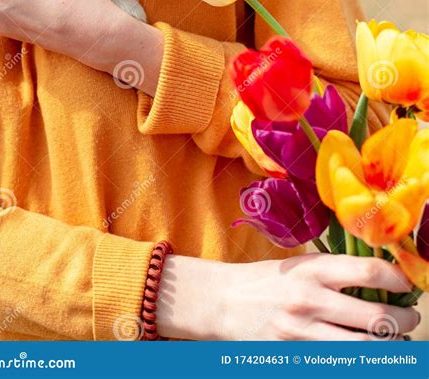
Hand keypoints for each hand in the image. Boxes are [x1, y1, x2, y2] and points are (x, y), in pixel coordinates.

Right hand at [157, 253, 420, 339]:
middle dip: (404, 320)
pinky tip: (366, 355)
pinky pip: (339, 366)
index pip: (368, 272)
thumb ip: (333, 271)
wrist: (221, 303)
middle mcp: (311, 301)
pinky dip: (360, 362)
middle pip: (376, 317)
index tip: (407, 283)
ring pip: (365, 350)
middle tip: (411, 317)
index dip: (398, 278)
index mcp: (312, 270)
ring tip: (396, 341)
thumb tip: (378, 278)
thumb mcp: (297, 265)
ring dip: (390, 347)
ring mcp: (303, 335)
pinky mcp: (296, 358)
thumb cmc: (263, 280)